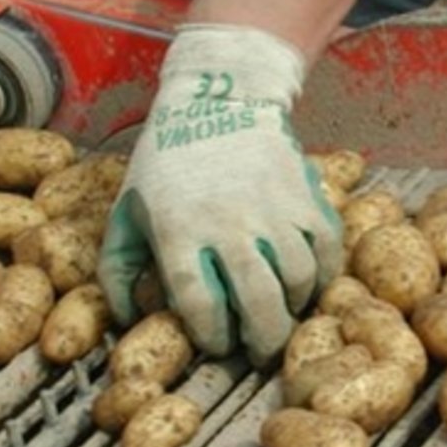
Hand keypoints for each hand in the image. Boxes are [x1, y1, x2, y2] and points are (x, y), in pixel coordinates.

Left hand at [97, 24, 342, 364]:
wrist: (219, 95)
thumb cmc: (167, 158)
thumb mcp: (127, 209)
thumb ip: (118, 269)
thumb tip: (129, 319)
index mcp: (178, 228)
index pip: (201, 304)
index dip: (212, 336)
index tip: (217, 343)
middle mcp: (229, 221)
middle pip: (259, 302)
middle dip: (262, 340)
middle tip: (259, 351)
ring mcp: (273, 207)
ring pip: (299, 280)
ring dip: (294, 310)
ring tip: (282, 316)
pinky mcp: (306, 195)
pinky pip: (328, 250)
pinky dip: (324, 276)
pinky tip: (309, 284)